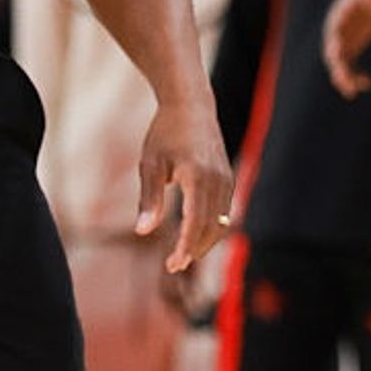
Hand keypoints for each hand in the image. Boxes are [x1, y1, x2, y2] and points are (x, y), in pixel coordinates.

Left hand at [133, 95, 233, 273]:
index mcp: (197, 175)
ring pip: (221, 221)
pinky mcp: (228, 176)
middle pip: (211, 228)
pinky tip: (196, 233)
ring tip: (184, 253)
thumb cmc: (165, 132)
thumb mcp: (150, 163)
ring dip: (205, 241)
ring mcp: (226, 177)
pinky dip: (213, 226)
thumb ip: (149, 198)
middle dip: (195, 250)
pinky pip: (225, 210)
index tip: (171, 265)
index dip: (185, 248)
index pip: (195, 224)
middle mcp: (217, 179)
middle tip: (174, 264)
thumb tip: (143, 232)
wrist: (190, 104)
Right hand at [322, 0, 370, 98]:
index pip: (335, 28)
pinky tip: (366, 83)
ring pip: (339, 63)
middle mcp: (338, 30)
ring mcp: (342, 42)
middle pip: (333, 50)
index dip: (336, 41)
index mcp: (342, 13)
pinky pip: (348, 66)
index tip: (338, 54)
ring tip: (352, 91)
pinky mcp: (349, 51)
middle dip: (338, 67)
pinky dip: (354, 76)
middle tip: (346, 83)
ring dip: (345, 77)